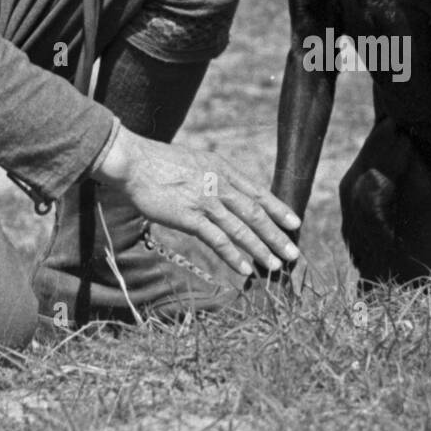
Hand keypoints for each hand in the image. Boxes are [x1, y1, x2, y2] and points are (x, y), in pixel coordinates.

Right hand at [93, 126, 301, 277]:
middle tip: (294, 253)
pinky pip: (217, 240)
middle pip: (255, 212)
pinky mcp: (189, 217)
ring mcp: (205, 200)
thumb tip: (229, 192)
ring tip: (276, 266)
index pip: (258, 191)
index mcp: (222, 167)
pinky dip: (233, 256)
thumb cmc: (160, 162)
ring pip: (241, 228)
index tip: (295, 222)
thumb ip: (214, 176)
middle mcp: (218, 183)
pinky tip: (245, 269)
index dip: (278, 209)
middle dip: (276, 235)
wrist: (134, 162)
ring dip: (260, 249)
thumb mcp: (195, 162)